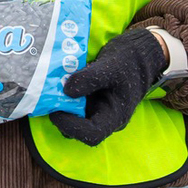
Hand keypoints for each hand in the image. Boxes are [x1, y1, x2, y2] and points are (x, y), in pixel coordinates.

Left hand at [49, 28, 167, 146]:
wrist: (138, 53)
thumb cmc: (129, 62)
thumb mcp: (111, 66)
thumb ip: (89, 79)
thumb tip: (66, 91)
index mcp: (115, 116)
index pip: (92, 134)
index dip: (71, 127)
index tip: (56, 111)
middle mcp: (105, 117)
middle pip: (79, 128)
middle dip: (62, 115)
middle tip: (49, 97)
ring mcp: (97, 108)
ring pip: (74, 116)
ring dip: (60, 104)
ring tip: (51, 87)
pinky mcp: (90, 100)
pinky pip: (74, 103)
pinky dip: (64, 95)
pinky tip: (57, 81)